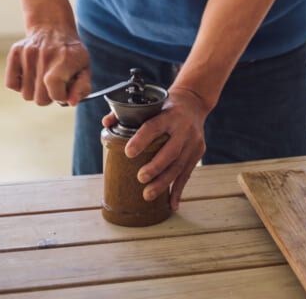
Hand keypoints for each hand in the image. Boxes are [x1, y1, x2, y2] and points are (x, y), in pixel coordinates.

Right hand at [5, 27, 90, 106]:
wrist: (53, 27)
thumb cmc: (70, 53)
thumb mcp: (84, 67)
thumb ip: (82, 88)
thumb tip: (71, 102)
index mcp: (65, 59)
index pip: (56, 93)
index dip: (60, 96)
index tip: (64, 89)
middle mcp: (45, 54)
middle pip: (39, 99)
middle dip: (48, 96)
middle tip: (53, 84)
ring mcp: (28, 52)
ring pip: (25, 94)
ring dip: (34, 91)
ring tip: (42, 77)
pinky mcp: (15, 52)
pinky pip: (11, 84)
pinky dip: (19, 85)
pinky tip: (30, 74)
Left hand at [103, 85, 207, 210]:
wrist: (194, 102)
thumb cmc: (168, 104)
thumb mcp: (152, 103)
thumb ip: (128, 112)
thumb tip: (106, 123)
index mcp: (169, 114)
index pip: (154, 127)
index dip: (141, 140)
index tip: (128, 152)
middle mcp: (184, 127)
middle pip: (170, 151)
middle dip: (155, 167)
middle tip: (140, 178)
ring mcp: (193, 141)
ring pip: (179, 165)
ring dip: (163, 182)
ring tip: (148, 194)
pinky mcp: (198, 151)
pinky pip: (187, 173)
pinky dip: (178, 189)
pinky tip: (171, 203)